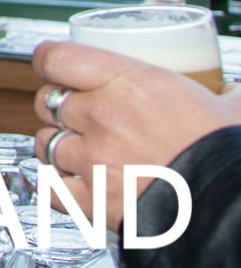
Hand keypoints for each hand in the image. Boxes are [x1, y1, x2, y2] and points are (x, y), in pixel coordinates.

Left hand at [32, 38, 240, 228]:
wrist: (232, 209)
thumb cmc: (230, 157)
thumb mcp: (231, 108)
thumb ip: (221, 94)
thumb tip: (231, 91)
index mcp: (130, 84)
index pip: (57, 58)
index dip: (48, 60)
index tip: (51, 65)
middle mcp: (103, 118)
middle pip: (48, 101)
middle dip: (57, 106)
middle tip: (77, 114)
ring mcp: (94, 159)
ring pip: (46, 142)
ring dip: (58, 145)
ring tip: (79, 150)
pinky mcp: (93, 201)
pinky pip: (51, 189)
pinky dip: (54, 186)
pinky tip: (67, 184)